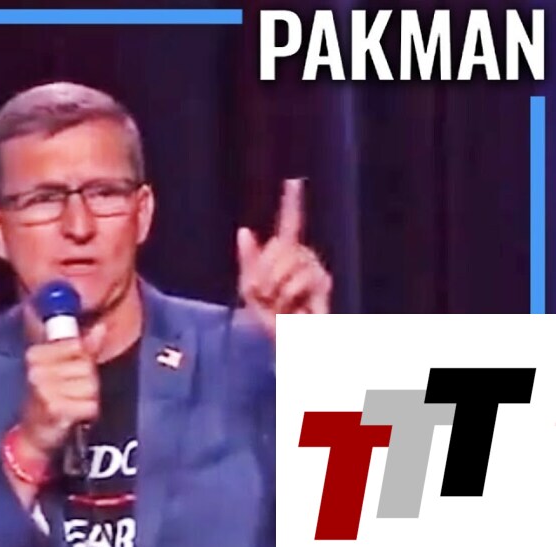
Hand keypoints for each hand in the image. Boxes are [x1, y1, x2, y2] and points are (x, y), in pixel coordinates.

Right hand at [16, 323, 106, 460]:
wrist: (34, 435)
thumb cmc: (49, 398)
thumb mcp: (61, 369)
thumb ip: (82, 349)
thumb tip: (102, 328)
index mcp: (35, 354)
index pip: (77, 345)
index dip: (82, 360)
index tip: (68, 373)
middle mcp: (36, 370)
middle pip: (86, 366)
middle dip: (87, 381)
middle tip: (71, 393)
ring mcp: (44, 389)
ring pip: (90, 385)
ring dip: (88, 398)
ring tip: (72, 403)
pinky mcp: (54, 409)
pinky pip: (90, 405)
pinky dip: (87, 412)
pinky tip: (74, 415)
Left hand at [236, 178, 332, 338]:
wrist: (291, 342)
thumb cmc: (272, 318)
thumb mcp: (251, 289)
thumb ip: (249, 260)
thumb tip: (244, 230)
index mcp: (285, 254)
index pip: (290, 223)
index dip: (292, 202)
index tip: (293, 181)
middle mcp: (304, 255)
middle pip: (278, 246)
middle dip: (263, 273)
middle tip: (264, 295)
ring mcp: (315, 267)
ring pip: (287, 262)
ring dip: (274, 287)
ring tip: (279, 303)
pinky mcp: (323, 282)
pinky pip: (298, 279)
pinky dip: (287, 295)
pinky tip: (293, 307)